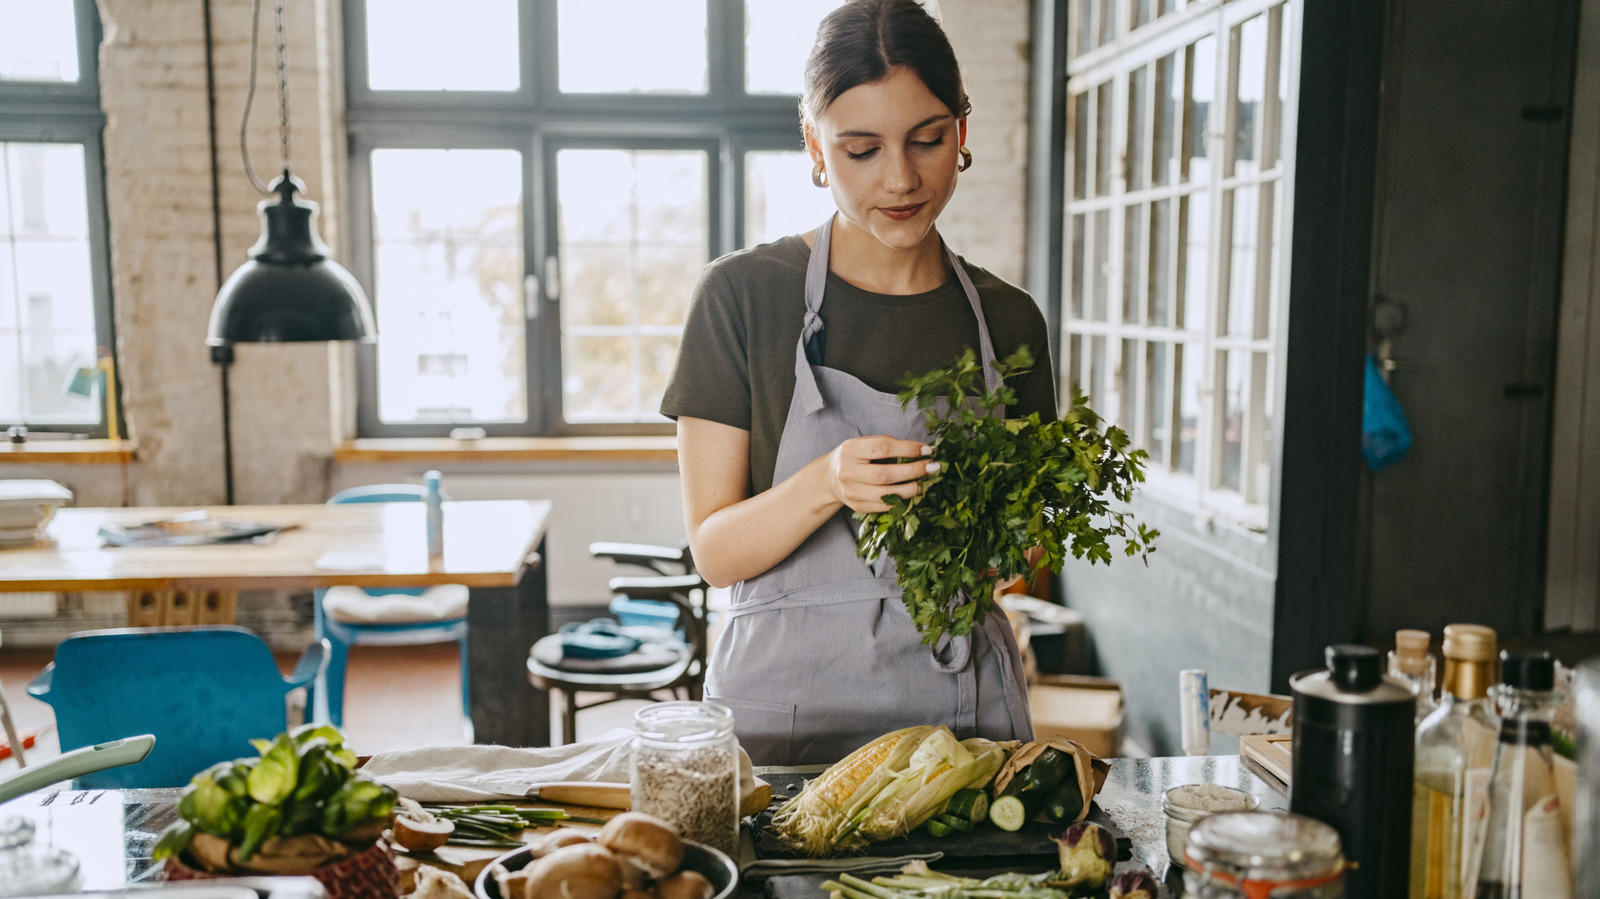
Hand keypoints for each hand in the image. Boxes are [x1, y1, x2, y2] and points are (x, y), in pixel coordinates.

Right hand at [822, 436, 938, 512]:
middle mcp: (849, 472)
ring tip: (925, 483)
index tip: (928, 451)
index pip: (883, 448)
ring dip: (911, 489)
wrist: (830, 478)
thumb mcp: (864, 444)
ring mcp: (852, 492)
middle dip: (913, 471)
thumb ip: (888, 445)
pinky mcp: (858, 507)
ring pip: (886, 495)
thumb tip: (922, 451)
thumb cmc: (854, 457)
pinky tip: (912, 494)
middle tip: (933, 467)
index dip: (908, 449)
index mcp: (851, 451)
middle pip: (885, 474)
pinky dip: (902, 501)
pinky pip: (885, 507)